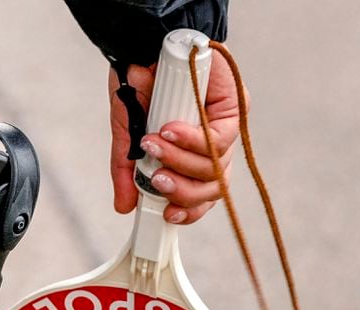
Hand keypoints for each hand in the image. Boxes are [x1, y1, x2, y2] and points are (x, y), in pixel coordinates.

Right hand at [108, 49, 242, 223]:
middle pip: (212, 188)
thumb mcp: (127, 134)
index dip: (188, 211)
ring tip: (154, 146)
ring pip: (216, 168)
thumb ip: (127, 170)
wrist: (145, 44)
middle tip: (157, 180)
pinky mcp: (235, 107)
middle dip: (182, 191)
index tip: (166, 215)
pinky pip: (219, 139)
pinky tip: (169, 129)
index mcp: (189, 157)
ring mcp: (224, 128)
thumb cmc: (139, 86)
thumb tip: (124, 207)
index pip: (199, 195)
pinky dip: (190, 139)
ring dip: (180, 162)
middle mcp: (210, 146)